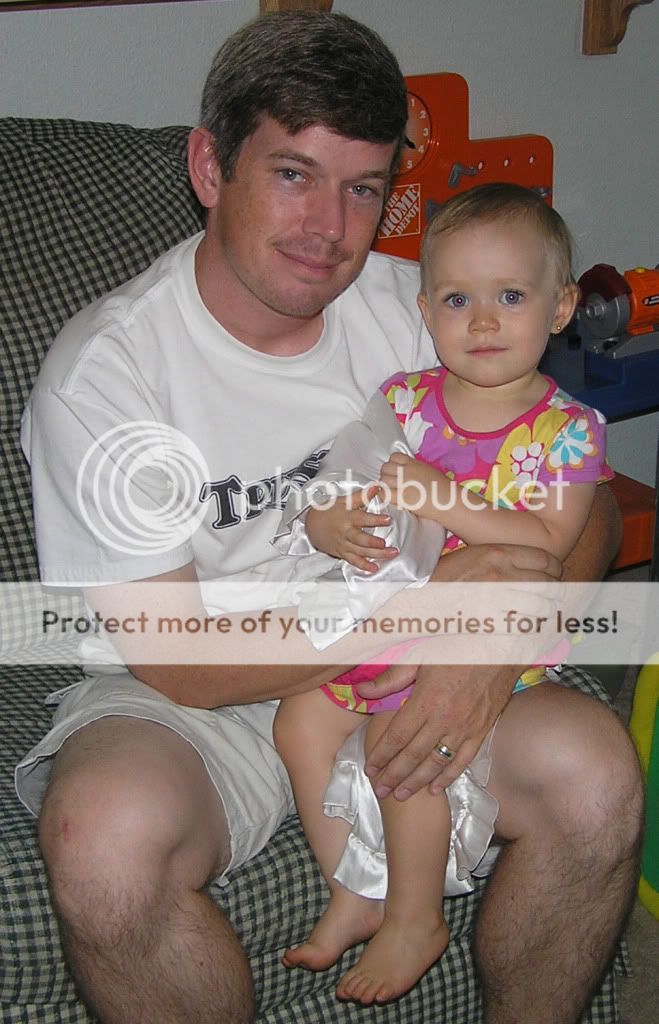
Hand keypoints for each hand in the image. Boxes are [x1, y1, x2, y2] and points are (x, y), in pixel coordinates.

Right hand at [306, 490, 398, 573]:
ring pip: (360, 551)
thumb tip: (377, 486)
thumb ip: (362, 496)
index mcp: (347, 517)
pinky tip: (374, 568)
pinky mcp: (342, 553)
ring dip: (376, 554)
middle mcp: (345, 532)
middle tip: (384, 543)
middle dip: (372, 542)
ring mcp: (343, 544)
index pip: (362, 518)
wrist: (312, 524)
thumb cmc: (329, 511)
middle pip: (359, 539)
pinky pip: (353, 561)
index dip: (374, 519)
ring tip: (390, 553)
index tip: (387, 519)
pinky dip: (363, 566)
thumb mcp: (344, 501)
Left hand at [358, 642, 520, 798]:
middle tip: (379, 791)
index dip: (381, 755)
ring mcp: (465, 728)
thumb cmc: (457, 646)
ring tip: (400, 795)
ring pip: (436, 763)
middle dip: (393, 775)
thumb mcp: (420, 655)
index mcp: (426, 700)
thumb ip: (391, 677)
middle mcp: (444, 719)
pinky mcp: (482, 731)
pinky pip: (463, 760)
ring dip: (416, 782)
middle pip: (413, 755)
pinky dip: (448, 777)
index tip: (369, 768)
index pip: (397, 736)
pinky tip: (435, 788)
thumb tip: (363, 691)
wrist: (500, 646)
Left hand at [380, 452, 447, 520]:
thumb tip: (406, 470)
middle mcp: (407, 471)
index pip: (394, 457)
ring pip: (383, 480)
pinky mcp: (402, 497)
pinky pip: (385, 493)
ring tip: (389, 491)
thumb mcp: (429, 470)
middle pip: (385, 468)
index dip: (392, 464)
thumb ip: (415, 468)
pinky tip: (390, 499)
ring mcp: (403, 484)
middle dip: (385, 475)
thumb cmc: (443, 488)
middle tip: (390, 483)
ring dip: (384, 485)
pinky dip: (384, 496)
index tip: (394, 472)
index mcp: (414, 463)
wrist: (448, 501)